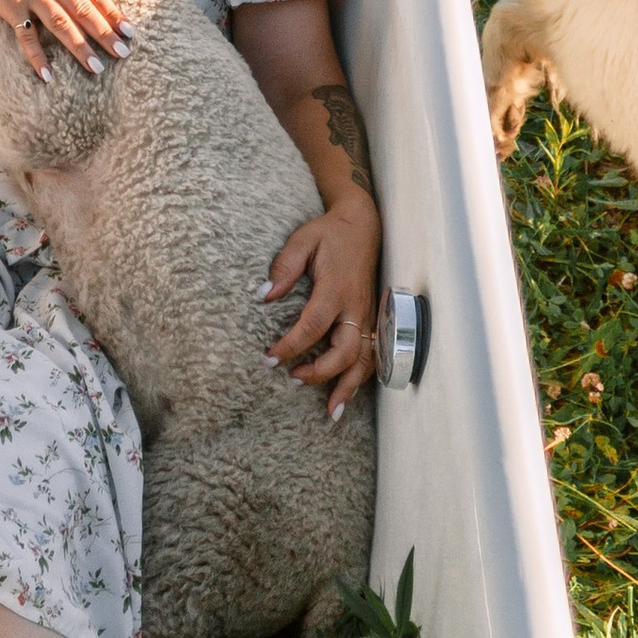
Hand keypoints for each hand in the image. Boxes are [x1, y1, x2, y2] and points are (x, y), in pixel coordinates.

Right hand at [0, 0, 129, 82]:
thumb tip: (93, 3)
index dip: (113, 12)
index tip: (130, 32)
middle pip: (83, 10)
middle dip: (105, 33)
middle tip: (123, 53)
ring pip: (61, 23)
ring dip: (80, 46)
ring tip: (96, 66)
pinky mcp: (11, 7)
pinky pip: (26, 36)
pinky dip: (37, 56)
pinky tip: (48, 74)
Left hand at [260, 191, 380, 419]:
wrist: (363, 226)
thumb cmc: (328, 234)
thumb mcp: (302, 240)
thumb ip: (283, 267)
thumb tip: (263, 296)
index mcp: (336, 288)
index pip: (313, 325)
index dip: (291, 346)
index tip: (269, 358)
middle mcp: (356, 307)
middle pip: (344, 351)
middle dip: (319, 373)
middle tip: (291, 379)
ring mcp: (368, 316)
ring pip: (364, 360)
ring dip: (348, 387)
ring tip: (330, 411)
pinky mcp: (373, 321)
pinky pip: (372, 356)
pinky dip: (361, 379)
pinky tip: (347, 396)